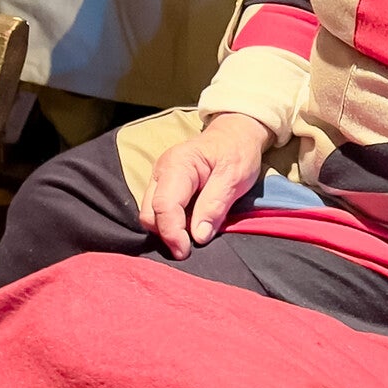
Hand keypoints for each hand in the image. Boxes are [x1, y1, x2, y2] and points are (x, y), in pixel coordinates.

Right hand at [138, 113, 271, 258]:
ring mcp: (159, 179)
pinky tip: (189, 227)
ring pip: (150, 215)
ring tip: (193, 237)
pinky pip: (158, 211)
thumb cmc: (237, 152)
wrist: (235, 135)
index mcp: (178, 165)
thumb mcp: (235, 177)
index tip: (186, 251)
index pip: (164, 206)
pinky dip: (171, 224)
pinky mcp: (164, 188)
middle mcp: (161, 171)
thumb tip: (198, 236)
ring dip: (168, 230)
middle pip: (149, 213)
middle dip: (167, 234)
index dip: (172, 233)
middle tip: (190, 248)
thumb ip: (215, 205)